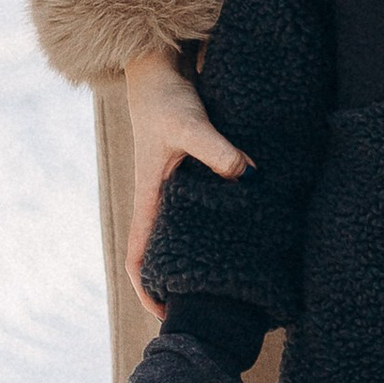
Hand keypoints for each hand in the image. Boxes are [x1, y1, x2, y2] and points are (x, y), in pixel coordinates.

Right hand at [125, 47, 248, 311]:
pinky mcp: (187, 172)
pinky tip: (238, 233)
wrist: (158, 66)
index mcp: (148, 195)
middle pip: (160, 253)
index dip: (146, 289)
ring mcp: (171, 187)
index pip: (137, 255)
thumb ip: (216, 149)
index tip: (165, 316)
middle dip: (175, 283)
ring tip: (225, 283)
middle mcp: (157, 197)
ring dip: (193, 257)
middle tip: (204, 311)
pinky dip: (209, 227)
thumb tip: (246, 175)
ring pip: (178, 234)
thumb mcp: (190, 123)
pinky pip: (196, 211)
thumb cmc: (166, 97)